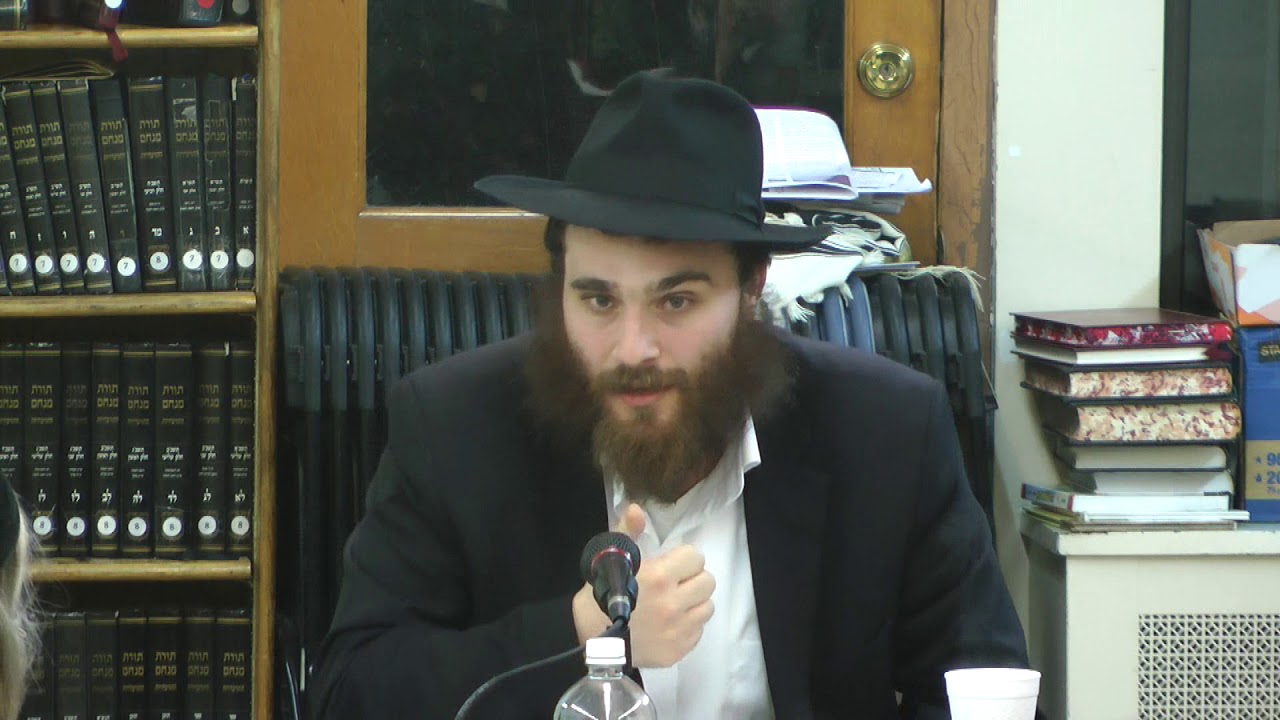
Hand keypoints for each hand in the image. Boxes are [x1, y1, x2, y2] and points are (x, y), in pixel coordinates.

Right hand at [572, 504, 715, 667]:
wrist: (587, 639)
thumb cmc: (600, 594)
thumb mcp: (611, 558)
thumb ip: (628, 532)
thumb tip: (637, 509)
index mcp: (659, 577)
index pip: (695, 557)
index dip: (684, 558)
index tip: (672, 564)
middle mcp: (673, 604)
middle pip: (707, 582)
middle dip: (693, 579)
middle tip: (676, 583)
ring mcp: (677, 630)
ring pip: (707, 607)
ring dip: (694, 602)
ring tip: (675, 603)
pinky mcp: (677, 651)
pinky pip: (698, 631)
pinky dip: (688, 625)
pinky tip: (670, 624)